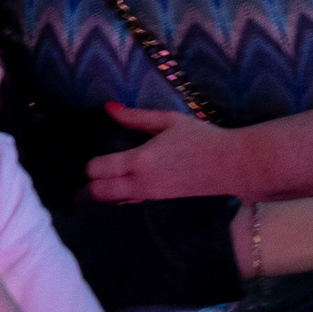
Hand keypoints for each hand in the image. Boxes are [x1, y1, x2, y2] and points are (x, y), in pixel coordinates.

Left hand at [83, 103, 247, 201]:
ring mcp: (151, 196)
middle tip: (80, 178)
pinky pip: (130, 203)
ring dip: (101, 195)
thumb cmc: (201, 138)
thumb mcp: (167, 121)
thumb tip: (108, 108)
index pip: (98, 170)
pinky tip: (116, 188)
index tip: (88, 154)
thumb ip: (135, 117)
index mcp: (139, 161)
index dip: (88, 165)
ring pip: (113, 202)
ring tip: (92, 184)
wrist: (232, 165)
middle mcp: (141, 183)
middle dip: (86, 187)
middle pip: (99, 193)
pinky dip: (118, 198)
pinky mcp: (160, 202)